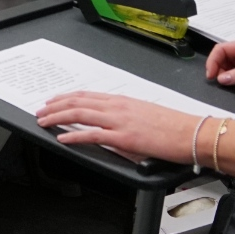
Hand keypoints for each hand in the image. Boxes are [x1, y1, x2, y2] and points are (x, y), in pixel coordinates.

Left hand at [36, 92, 203, 163]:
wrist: (193, 133)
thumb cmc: (175, 127)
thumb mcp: (145, 116)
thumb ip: (126, 119)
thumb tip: (111, 126)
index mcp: (123, 101)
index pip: (88, 96)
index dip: (67, 98)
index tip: (54, 100)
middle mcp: (118, 107)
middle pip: (78, 102)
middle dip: (55, 106)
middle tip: (41, 110)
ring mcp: (120, 121)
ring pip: (80, 114)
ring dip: (58, 117)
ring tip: (44, 121)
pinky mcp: (124, 138)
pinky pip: (92, 135)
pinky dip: (74, 135)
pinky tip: (62, 137)